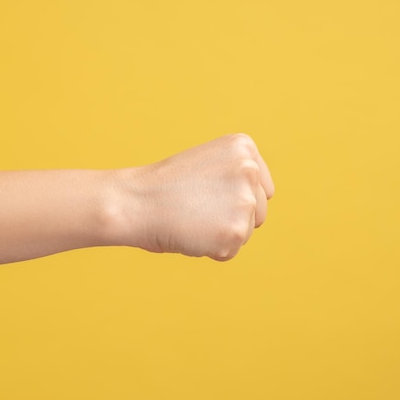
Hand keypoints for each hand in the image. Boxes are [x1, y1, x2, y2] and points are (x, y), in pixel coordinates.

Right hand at [110, 133, 274, 260]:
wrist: (136, 202)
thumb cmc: (165, 186)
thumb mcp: (209, 164)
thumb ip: (237, 177)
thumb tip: (256, 206)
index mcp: (244, 148)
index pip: (263, 189)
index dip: (237, 199)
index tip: (210, 195)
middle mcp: (249, 171)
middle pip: (260, 212)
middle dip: (233, 218)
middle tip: (198, 209)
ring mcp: (245, 202)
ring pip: (247, 233)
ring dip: (221, 234)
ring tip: (193, 219)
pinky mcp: (235, 232)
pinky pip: (230, 252)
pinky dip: (211, 250)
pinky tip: (191, 233)